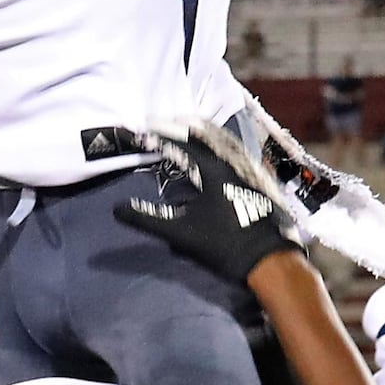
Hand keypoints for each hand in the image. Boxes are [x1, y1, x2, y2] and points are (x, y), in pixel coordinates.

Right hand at [112, 123, 303, 286]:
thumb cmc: (223, 245)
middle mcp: (229, 163)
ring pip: (217, 142)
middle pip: (200, 136)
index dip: (158, 137)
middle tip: (156, 125)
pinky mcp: (251, 179)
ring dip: (195, 134)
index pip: (180, 145)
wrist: (266, 259)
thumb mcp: (181, 233)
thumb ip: (148, 219)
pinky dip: (211, 145)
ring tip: (177, 131)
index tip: (140, 132)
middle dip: (176, 129)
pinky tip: (206, 151)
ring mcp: (243, 170)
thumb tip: (118, 209)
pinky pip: (228, 152)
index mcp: (212, 170)